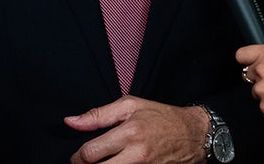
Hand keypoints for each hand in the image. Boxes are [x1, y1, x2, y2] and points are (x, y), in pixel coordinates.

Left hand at [64, 95, 208, 163]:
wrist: (193, 135)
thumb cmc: (161, 117)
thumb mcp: (130, 105)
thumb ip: (97, 115)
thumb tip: (70, 122)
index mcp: (129, 133)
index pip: (91, 154)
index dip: (78, 157)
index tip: (78, 156)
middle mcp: (137, 155)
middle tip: (88, 163)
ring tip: (104, 162)